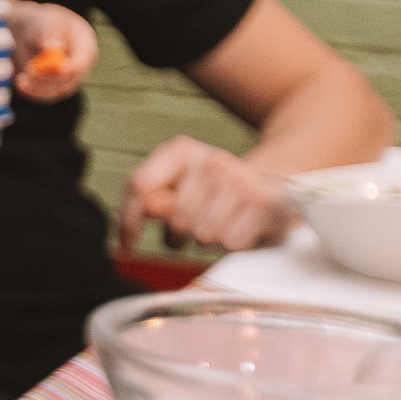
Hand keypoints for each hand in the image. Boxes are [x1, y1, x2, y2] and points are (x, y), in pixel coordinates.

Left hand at [9, 0, 98, 101]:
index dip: (65, 70)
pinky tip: (20, 83)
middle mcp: (81, 66)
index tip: (45, 70)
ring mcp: (68, 79)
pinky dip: (32, 92)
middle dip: (47, 80)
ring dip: (37, 88)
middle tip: (28, 72)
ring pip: (56, 91)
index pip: (80, 64)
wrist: (31, 31)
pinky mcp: (54, 87)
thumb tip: (53, 47)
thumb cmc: (43, 22)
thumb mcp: (47, 20)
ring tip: (20, 78)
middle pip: (69, 81)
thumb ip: (50, 32)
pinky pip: (46, 96)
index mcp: (85, 47)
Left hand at [117, 136, 299, 252]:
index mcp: (180, 151)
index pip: (140, 187)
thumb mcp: (178, 186)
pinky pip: (231, 244)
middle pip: (175, 220)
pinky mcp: (263, 202)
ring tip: (219, 224)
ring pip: (203, 235)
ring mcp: (239, 179)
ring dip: (207, 241)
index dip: (128, 223)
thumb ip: (152, 196)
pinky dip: (233, 245)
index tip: (126, 248)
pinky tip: (241, 227)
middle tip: (195, 225)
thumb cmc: (214, 191)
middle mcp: (210, 159)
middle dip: (179, 234)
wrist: (274, 184)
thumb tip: (146, 207)